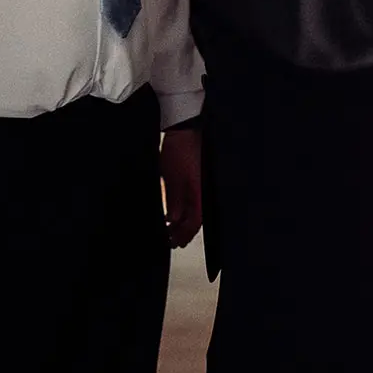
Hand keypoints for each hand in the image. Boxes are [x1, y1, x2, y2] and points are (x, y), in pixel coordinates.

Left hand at [160, 127, 202, 248]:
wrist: (184, 130)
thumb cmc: (181, 149)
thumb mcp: (172, 176)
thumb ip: (173, 198)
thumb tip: (173, 219)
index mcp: (198, 194)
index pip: (194, 223)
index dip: (183, 235)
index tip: (173, 242)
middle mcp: (201, 192)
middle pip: (195, 219)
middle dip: (183, 232)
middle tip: (170, 240)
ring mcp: (199, 186)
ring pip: (194, 211)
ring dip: (182, 222)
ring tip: (171, 229)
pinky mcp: (195, 180)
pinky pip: (192, 201)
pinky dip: (183, 210)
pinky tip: (174, 213)